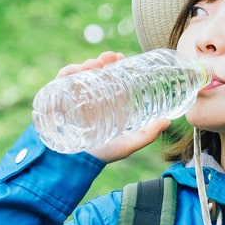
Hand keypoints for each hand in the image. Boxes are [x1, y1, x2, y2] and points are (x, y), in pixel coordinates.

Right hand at [55, 52, 169, 163]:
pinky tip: (78, 71)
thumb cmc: (100, 155)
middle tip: (111, 57)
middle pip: (92, 73)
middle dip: (101, 61)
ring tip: (97, 63)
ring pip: (77, 75)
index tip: (121, 57)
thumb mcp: (127, 144)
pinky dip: (68, 73)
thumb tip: (169, 121)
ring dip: (86, 64)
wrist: (74, 167)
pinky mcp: (56, 102)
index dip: (113, 65)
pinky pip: (59, 83)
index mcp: (102, 104)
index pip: (107, 78)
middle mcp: (86, 99)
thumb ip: (147, 135)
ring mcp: (70, 99)